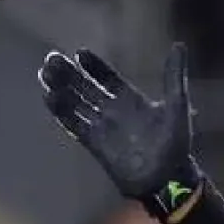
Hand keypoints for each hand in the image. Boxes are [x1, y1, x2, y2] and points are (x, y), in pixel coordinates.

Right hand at [38, 42, 202, 221]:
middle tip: (51, 58)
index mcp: (132, 99)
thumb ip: (173, 76)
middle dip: (69, 73)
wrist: (164, 178)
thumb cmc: (175, 142)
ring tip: (44, 72)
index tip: (80, 52)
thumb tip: (179, 45)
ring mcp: (102, 126)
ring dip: (61, 88)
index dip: (95, 66)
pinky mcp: (94, 143)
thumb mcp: (177, 104)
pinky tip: (49, 97)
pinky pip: (74, 124)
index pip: (108, 78)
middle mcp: (113, 110)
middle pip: (86, 88)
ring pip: (76, 103)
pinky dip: (62, 112)